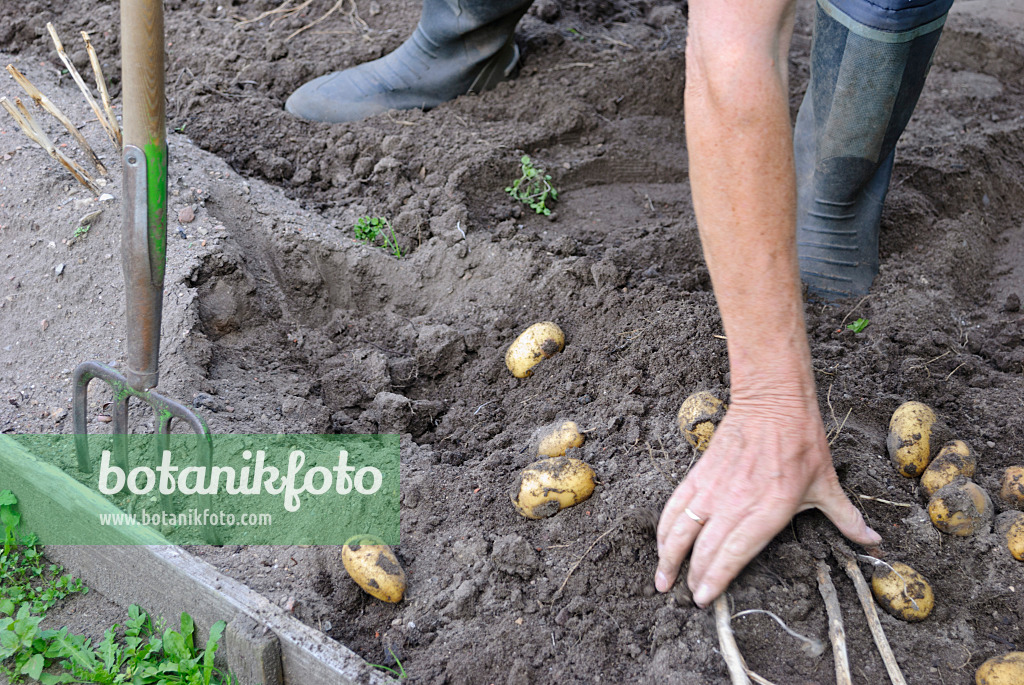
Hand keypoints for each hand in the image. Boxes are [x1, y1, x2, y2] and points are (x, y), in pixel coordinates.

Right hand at [655, 392, 880, 606]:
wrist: (773, 403)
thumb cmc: (802, 442)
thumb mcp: (827, 483)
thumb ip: (846, 518)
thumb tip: (874, 539)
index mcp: (769, 509)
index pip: (734, 552)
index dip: (715, 578)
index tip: (703, 598)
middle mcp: (737, 502)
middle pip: (705, 547)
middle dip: (693, 576)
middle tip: (686, 598)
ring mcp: (714, 487)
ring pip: (683, 528)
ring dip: (669, 556)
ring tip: (661, 579)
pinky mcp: (700, 473)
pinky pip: (677, 504)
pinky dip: (665, 526)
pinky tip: (662, 542)